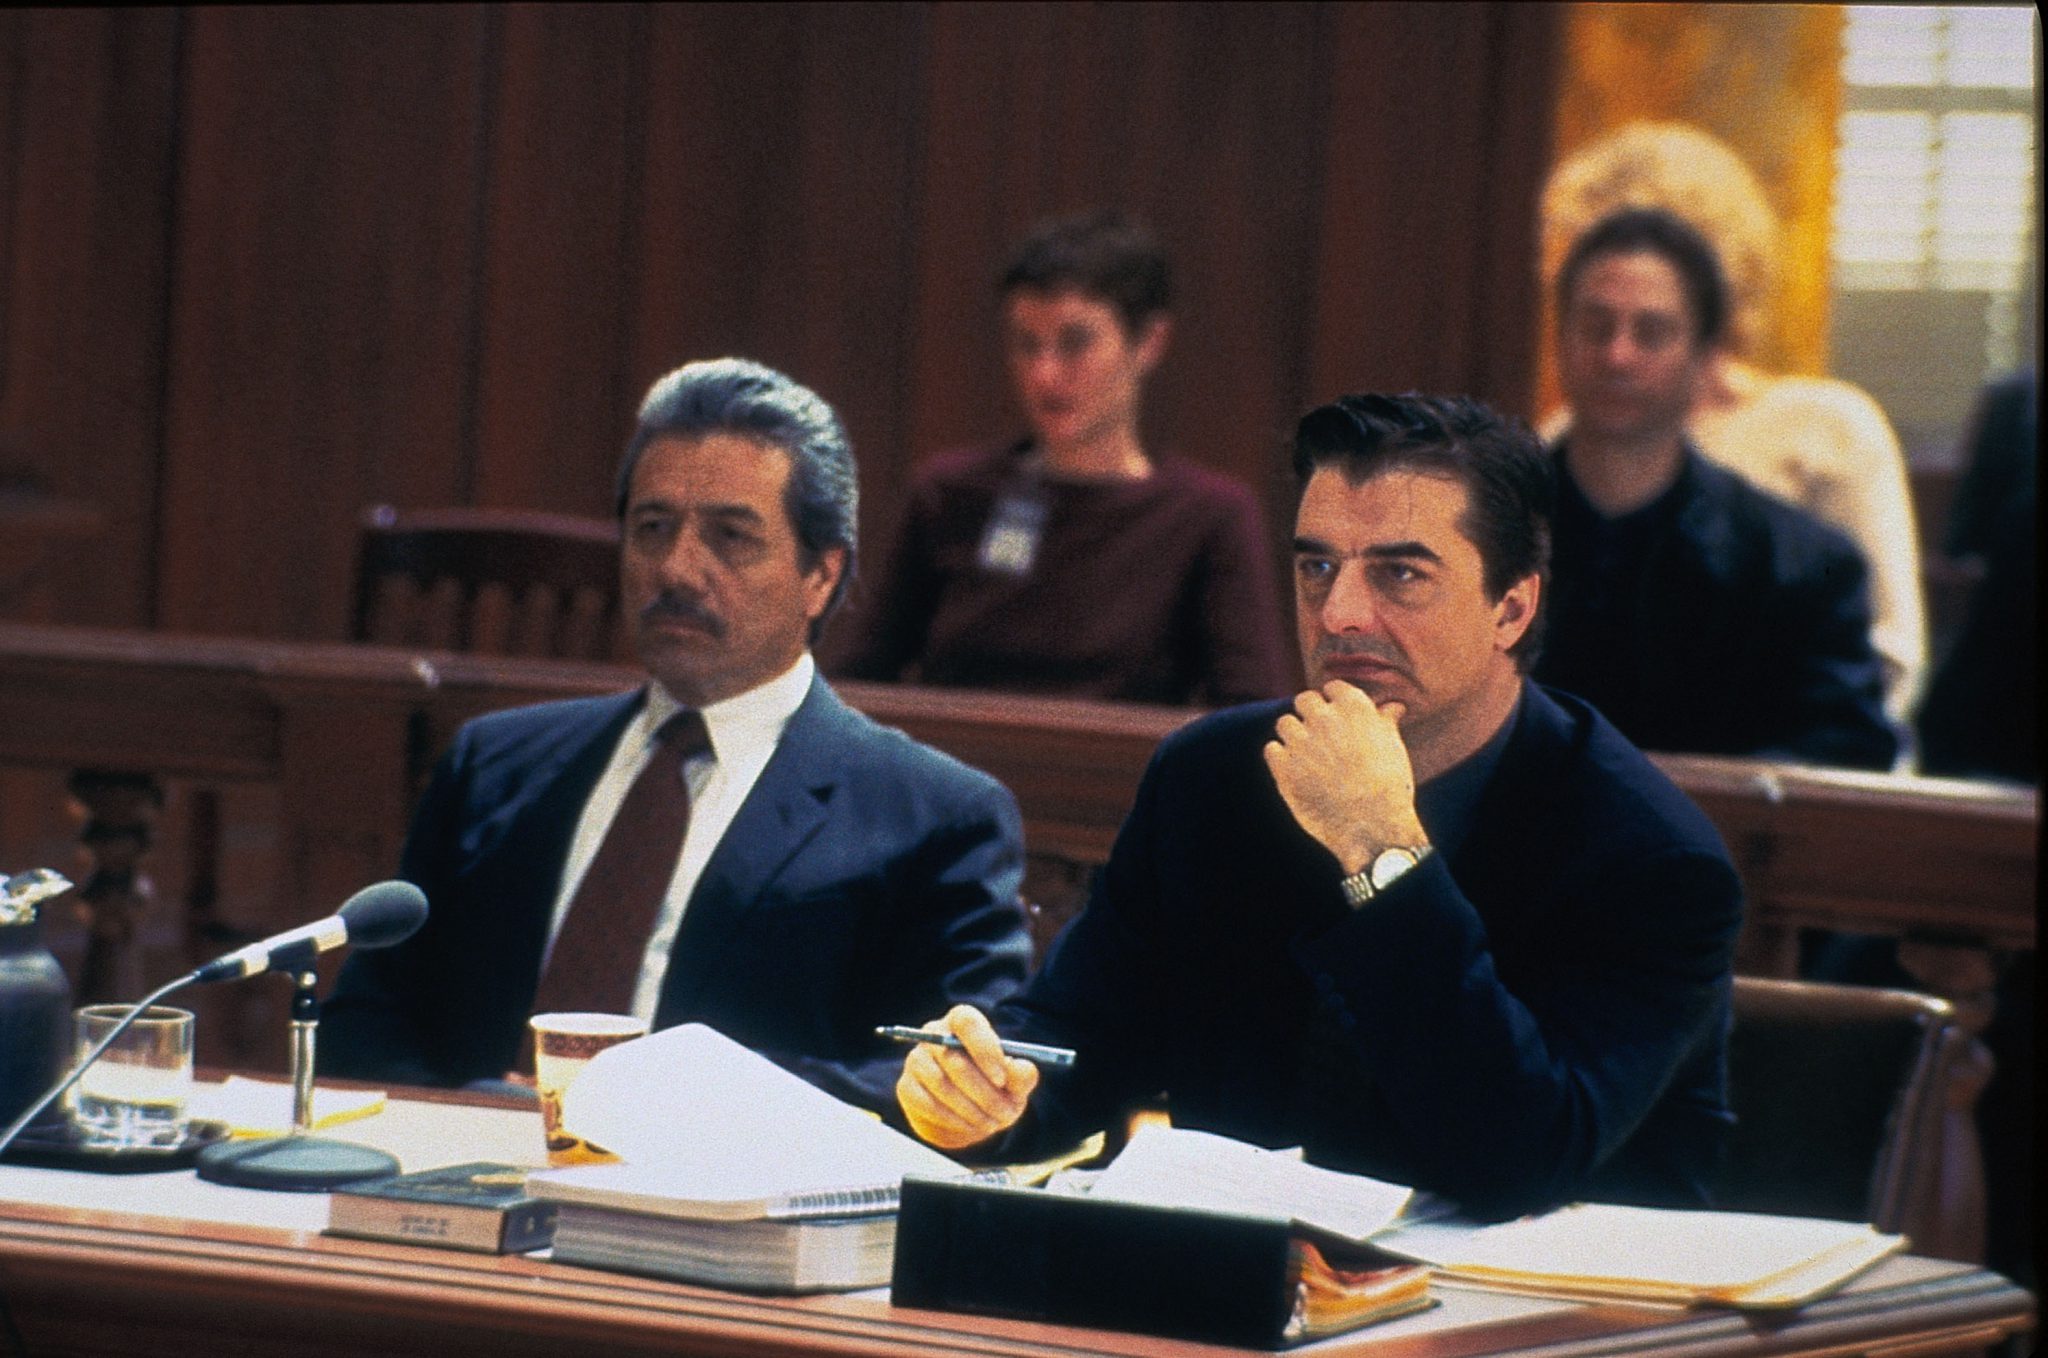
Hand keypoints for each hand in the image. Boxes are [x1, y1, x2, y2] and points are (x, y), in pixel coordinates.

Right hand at [895, 1004, 1038, 1149]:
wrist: (971, 1115)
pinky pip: (925, 1103)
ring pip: (940, 1083)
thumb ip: (1022, 1074)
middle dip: (983, 1092)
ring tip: (991, 1123)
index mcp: (962, 1021)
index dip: (984, 1049)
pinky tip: (968, 1126)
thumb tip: (1021, 1068)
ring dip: (969, 1109)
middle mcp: (934, 1034)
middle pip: (953, 1058)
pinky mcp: (907, 1086)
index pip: (966, 1023)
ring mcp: (917, 1060)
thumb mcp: (1016, 1083)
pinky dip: (951, 1119)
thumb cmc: (996, 1089)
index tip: (1001, 1079)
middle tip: (1004, 1112)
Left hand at [1264, 681, 1427, 874]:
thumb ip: (1385, 721)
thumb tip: (1392, 706)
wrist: (1374, 827)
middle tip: (1319, 737)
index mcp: (1354, 707)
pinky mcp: (1283, 767)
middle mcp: (1324, 718)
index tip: (1337, 718)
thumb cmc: (1390, 786)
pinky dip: (1280, 757)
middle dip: (1309, 715)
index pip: (1332, 688)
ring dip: (1292, 735)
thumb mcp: (1393, 748)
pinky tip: (1296, 771)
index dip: (1333, 702)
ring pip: (1284, 723)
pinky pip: (1271, 749)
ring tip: (1308, 756)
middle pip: (1304, 700)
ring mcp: (1301, 741)